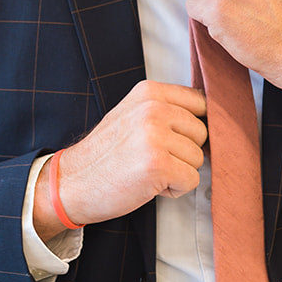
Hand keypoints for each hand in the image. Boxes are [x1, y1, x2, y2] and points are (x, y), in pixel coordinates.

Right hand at [33, 80, 207, 241]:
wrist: (71, 183)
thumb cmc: (106, 156)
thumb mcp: (132, 116)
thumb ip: (166, 110)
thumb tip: (210, 117)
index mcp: (149, 92)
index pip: (200, 103)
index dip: (190, 128)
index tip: (171, 140)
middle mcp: (153, 108)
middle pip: (202, 133)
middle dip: (184, 153)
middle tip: (152, 159)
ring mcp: (155, 135)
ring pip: (198, 159)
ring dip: (178, 172)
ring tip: (147, 171)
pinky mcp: (158, 165)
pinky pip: (192, 180)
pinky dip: (174, 190)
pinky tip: (148, 185)